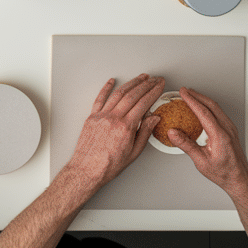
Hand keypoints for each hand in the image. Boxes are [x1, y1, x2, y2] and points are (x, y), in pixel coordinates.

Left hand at [63, 74, 163, 188]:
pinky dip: (106, 88)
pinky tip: (111, 81)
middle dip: (145, 85)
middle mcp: (113, 118)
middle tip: (154, 79)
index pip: (143, 103)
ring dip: (130, 83)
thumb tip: (154, 117)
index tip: (160, 85)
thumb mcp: (134, 152)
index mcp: (125, 127)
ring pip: (117, 94)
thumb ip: (144, 132)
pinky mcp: (91, 117)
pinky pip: (99, 98)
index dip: (153, 92)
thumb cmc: (110, 164)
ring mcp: (101, 115)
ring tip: (141, 78)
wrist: (88, 169)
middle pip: (132, 95)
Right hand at [170, 86, 247, 194]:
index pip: (203, 112)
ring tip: (192, 96)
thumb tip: (173, 133)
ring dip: (203, 100)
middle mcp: (228, 130)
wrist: (239, 180)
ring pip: (217, 108)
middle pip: (212, 105)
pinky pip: (219, 113)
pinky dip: (209, 106)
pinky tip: (203, 109)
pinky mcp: (231, 131)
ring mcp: (231, 130)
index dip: (191, 100)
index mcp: (220, 136)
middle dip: (197, 95)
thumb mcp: (200, 161)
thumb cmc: (223, 173)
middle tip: (185, 91)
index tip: (182, 93)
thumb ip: (186, 145)